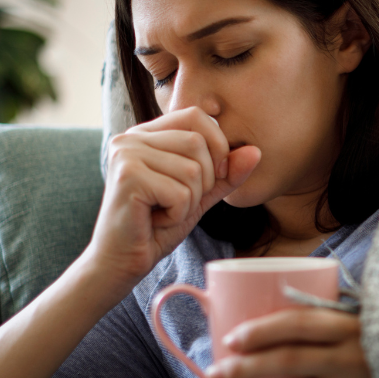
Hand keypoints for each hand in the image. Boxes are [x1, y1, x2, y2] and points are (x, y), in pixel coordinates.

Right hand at [88, 107, 260, 287]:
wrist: (122, 261)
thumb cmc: (158, 226)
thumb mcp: (200, 195)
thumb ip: (226, 174)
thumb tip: (256, 152)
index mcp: (148, 134)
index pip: (197, 116)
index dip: (217, 146)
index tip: (211, 178)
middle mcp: (132, 137)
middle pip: (198, 143)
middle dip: (203, 182)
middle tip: (177, 202)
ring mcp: (126, 154)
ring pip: (192, 170)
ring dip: (189, 201)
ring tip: (164, 211)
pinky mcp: (127, 177)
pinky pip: (180, 193)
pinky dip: (177, 214)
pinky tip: (156, 220)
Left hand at [207, 308, 378, 377]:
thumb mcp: (375, 328)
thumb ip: (338, 321)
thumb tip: (284, 306)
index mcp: (354, 328)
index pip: (298, 323)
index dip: (261, 330)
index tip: (232, 339)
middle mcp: (353, 360)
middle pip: (286, 362)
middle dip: (244, 369)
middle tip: (216, 374)